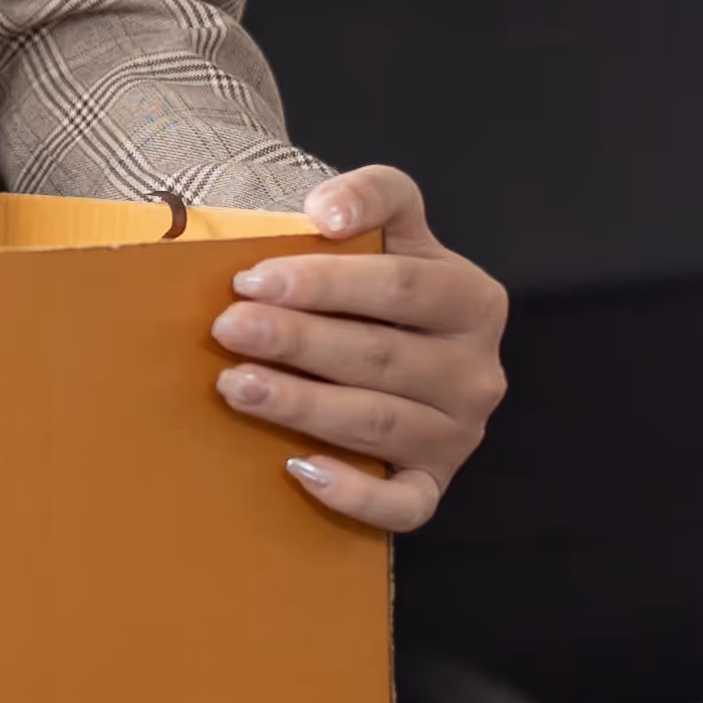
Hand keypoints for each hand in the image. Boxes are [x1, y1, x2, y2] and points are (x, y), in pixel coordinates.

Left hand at [211, 162, 512, 530]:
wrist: (398, 348)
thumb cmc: (380, 292)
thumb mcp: (393, 231)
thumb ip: (374, 197)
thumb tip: (327, 211)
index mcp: (473, 300)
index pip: (402, 287)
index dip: (325, 282)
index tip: (252, 278)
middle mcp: (476, 371)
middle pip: (382, 355)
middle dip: (296, 340)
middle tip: (226, 329)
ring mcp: (459, 434)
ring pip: (379, 423)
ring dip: (301, 405)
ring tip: (234, 385)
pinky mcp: (435, 484)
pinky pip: (403, 506)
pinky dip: (353, 493)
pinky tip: (298, 470)